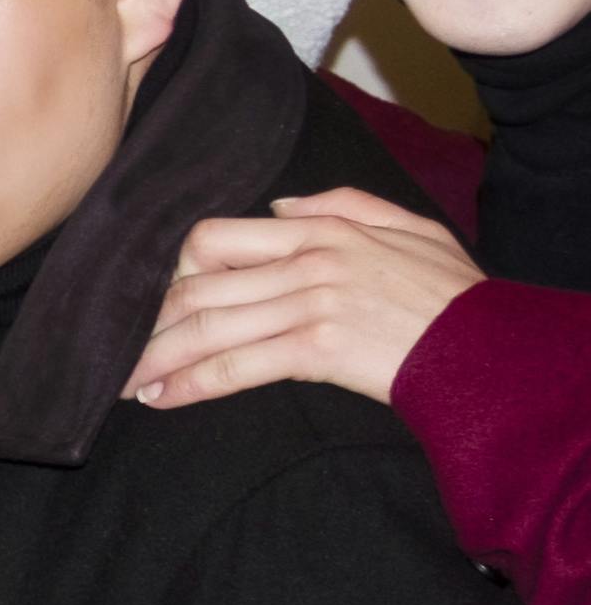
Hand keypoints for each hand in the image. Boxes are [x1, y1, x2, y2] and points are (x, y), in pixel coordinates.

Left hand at [132, 184, 483, 410]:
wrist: (490, 347)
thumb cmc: (450, 293)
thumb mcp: (408, 227)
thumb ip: (342, 205)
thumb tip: (280, 207)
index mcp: (319, 229)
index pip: (215, 237)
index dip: (172, 270)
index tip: (148, 298)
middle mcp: (306, 260)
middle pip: (199, 285)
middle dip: (149, 321)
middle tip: (114, 347)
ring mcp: (310, 303)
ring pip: (208, 325)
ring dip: (156, 356)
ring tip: (121, 380)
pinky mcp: (318, 348)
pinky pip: (237, 364)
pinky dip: (192, 382)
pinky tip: (160, 398)